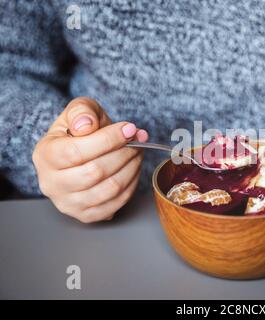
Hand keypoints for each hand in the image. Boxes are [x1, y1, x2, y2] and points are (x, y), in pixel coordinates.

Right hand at [32, 97, 148, 222]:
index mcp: (45, 155)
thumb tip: (86, 125)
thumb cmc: (80, 131)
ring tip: (137, 152)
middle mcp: (51, 183)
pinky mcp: (86, 215)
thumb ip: (82, 111)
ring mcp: (68, 203)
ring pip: (109, 189)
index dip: (109, 139)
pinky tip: (133, 169)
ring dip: (131, 168)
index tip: (129, 129)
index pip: (77, 151)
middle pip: (96, 172)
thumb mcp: (78, 110)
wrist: (79, 153)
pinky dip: (131, 184)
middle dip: (124, 153)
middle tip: (138, 140)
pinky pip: (116, 203)